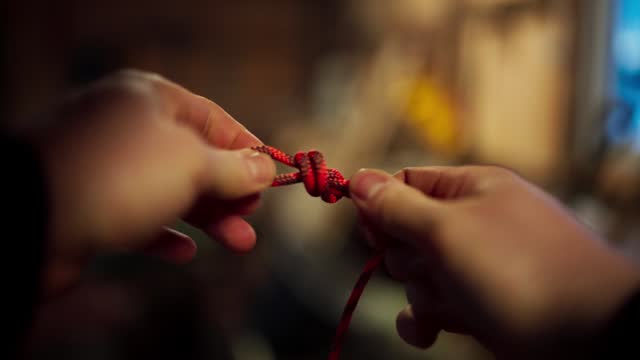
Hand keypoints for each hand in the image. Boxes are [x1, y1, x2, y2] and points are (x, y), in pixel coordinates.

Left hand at [34, 70, 274, 293]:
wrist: (33, 218)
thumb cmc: (120, 176)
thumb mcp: (192, 165)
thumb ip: (234, 168)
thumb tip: (266, 168)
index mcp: (150, 99)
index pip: (213, 119)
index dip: (246, 148)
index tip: (271, 176)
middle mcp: (127, 127)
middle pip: (194, 159)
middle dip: (230, 192)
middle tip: (254, 217)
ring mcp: (107, 167)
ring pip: (170, 190)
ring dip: (208, 218)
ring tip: (240, 242)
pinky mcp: (91, 204)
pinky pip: (138, 216)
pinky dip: (165, 233)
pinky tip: (184, 252)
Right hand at [349, 166, 639, 357]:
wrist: (590, 336)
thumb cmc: (520, 273)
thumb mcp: (448, 230)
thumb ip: (397, 206)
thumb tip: (357, 178)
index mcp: (469, 188)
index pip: (404, 183)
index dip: (379, 207)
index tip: (370, 234)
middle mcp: (472, 223)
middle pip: (405, 233)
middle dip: (408, 258)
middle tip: (434, 267)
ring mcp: (478, 266)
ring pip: (419, 274)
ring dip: (424, 294)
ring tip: (456, 303)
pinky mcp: (482, 304)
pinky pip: (436, 305)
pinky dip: (428, 318)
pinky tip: (430, 332)